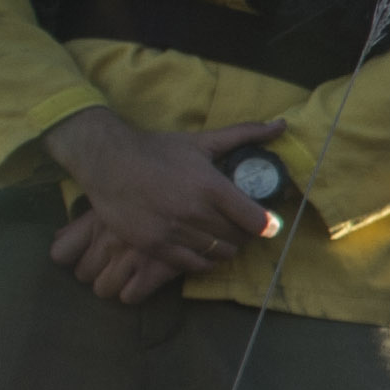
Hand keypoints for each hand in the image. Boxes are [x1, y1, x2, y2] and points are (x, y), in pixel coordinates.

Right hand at [42, 109, 286, 303]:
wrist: (108, 162)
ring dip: (226, 247)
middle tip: (243, 227)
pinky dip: (204, 261)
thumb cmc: (157, 150)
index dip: (267, 224)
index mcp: (211, 186)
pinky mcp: (154, 246)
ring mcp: (174, 231)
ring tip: (223, 237)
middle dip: (246, 234)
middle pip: (239, 237)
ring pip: (218, 252)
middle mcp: (194, 212)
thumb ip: (244, 134)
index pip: (256, 219)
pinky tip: (204, 250)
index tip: (268, 223)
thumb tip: (281, 125)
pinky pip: (193, 265)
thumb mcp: (201, 141)